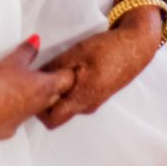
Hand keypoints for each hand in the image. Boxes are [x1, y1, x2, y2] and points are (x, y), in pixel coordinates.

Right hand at [0, 39, 74, 140]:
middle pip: (56, 96)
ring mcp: (25, 119)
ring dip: (34, 99)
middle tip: (46, 76)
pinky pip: (18, 119)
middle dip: (54, 87)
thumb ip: (27, 50)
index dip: (68, 73)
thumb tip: (37, 41)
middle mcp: (39, 106)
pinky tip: (4, 104)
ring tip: (23, 88)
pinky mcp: (10, 129)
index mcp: (45, 87)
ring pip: (37, 108)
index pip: (67, 80)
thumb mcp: (12, 61)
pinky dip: (15, 111)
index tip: (67, 69)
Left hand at [38, 12, 160, 129]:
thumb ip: (56, 67)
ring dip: (56, 94)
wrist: (137, 46)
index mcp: (82, 98)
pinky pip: (76, 98)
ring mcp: (94, 102)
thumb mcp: (78, 52)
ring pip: (67, 105)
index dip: (37, 108)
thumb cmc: (108, 48)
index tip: (29, 91)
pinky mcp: (98, 94)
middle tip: (36, 82)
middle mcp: (88, 106)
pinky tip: (65, 73)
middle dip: (44, 102)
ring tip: (50, 74)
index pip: (51, 119)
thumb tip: (35, 76)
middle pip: (57, 114)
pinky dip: (67, 90)